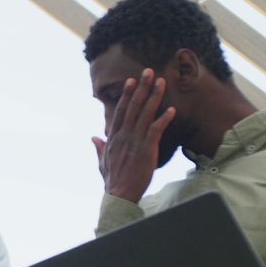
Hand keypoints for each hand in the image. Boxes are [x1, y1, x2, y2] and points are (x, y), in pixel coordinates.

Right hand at [92, 68, 175, 202]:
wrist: (120, 195)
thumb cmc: (112, 180)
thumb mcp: (102, 162)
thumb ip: (99, 148)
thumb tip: (94, 138)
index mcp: (114, 137)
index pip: (121, 111)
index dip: (127, 95)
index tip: (132, 81)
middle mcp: (124, 135)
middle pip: (133, 107)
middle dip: (141, 88)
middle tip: (148, 72)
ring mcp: (135, 141)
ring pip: (145, 114)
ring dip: (154, 97)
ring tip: (161, 82)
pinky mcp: (146, 150)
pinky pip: (155, 131)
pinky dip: (163, 119)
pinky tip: (171, 109)